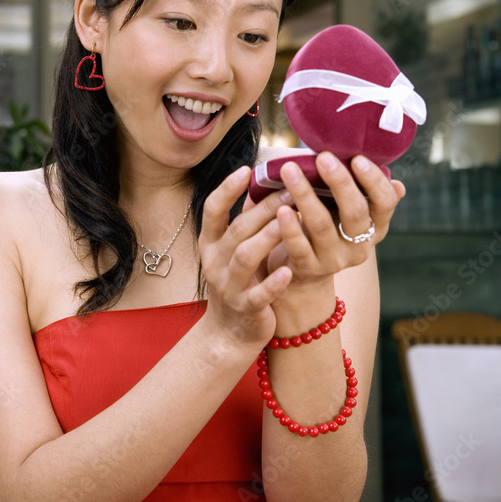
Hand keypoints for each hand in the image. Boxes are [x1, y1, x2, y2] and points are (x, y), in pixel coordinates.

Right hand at [198, 166, 293, 349]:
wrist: (229, 333)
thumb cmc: (237, 280)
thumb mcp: (233, 249)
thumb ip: (244, 219)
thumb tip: (260, 180)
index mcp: (210, 243)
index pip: (212, 210)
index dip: (227, 189)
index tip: (246, 168)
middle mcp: (215, 262)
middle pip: (237, 230)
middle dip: (263, 209)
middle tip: (290, 190)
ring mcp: (228, 286)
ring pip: (246, 257)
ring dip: (268, 237)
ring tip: (289, 221)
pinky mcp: (246, 308)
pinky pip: (259, 294)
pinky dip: (273, 283)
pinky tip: (289, 270)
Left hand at [261, 153, 403, 283]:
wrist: (306, 270)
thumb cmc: (330, 225)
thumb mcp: (348, 211)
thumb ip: (364, 193)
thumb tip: (397, 184)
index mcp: (375, 227)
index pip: (385, 203)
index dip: (374, 181)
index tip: (357, 158)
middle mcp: (360, 246)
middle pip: (355, 212)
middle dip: (340, 182)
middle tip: (323, 157)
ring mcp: (335, 259)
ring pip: (321, 225)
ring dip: (305, 195)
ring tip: (289, 170)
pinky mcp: (309, 267)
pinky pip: (299, 247)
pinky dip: (290, 227)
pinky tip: (281, 209)